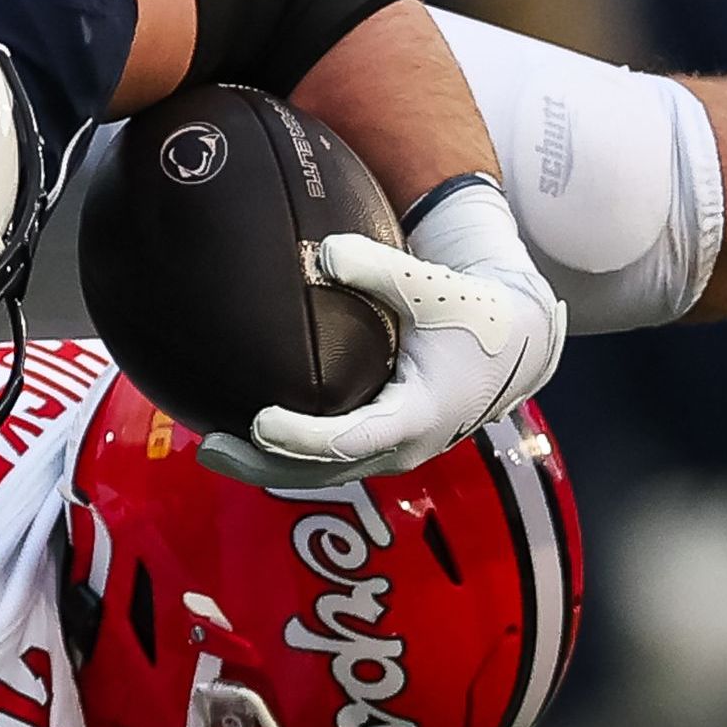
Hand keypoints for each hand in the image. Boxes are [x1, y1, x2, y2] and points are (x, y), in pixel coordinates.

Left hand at [202, 179, 561, 488]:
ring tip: (209, 446)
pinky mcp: (384, 446)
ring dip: (266, 466)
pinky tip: (245, 436)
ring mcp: (394, 452)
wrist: (518, 344)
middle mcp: (404, 446)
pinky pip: (329, 461)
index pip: (349, 440)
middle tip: (208, 446)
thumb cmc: (476, 311)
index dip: (301, 437)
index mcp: (418, 414)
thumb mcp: (433, 287)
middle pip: (321, 472)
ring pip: (321, 474)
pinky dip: (287, 455)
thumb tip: (325, 252)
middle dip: (262, 463)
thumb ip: (380, 269)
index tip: (260, 421)